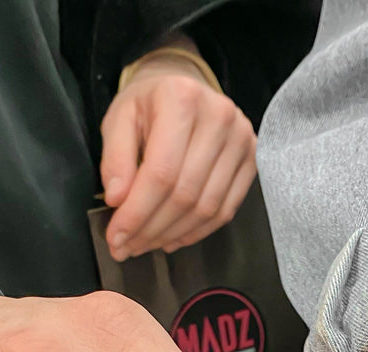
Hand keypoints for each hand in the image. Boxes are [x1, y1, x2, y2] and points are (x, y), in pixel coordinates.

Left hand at [100, 45, 256, 259]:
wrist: (185, 87)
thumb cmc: (149, 104)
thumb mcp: (120, 119)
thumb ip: (115, 158)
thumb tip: (118, 200)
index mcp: (182, 99)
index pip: (161, 173)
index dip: (137, 213)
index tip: (115, 237)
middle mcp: (219, 118)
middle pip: (185, 194)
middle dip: (151, 229)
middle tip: (127, 248)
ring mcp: (242, 141)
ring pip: (206, 208)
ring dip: (173, 234)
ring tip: (146, 245)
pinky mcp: (252, 161)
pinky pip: (225, 210)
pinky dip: (197, 231)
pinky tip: (173, 238)